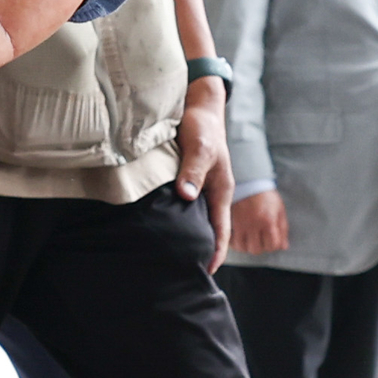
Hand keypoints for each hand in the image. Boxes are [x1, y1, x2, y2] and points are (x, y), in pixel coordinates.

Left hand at [176, 79, 234, 271]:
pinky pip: (181, 204)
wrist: (196, 105)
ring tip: (166, 256)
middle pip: (207, 228)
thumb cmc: (201, 126)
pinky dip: (173, 217)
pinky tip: (156, 225)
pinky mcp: (184, 178)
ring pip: (192, 217)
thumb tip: (187, 196)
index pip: (220, 230)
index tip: (206, 272)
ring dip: (185, 234)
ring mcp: (197, 186)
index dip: (215, 252)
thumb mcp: (200, 147)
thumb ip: (194, 171)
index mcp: (220, 190)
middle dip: (199, 250)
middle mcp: (210, 192)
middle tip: (180, 272)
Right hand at [226, 189, 292, 256]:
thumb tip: (284, 247)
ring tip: (250, 240)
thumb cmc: (266, 196)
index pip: (272, 245)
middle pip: (257, 249)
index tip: (272, 240)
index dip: (273, 245)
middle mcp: (253, 224)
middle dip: (261, 247)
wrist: (248, 182)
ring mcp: (241, 224)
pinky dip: (235, 244)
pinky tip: (239, 239)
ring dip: (248, 247)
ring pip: (243, 248)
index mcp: (268, 221)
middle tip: (261, 240)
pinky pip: (232, 241)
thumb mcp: (279, 210)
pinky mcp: (231, 222)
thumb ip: (282, 229)